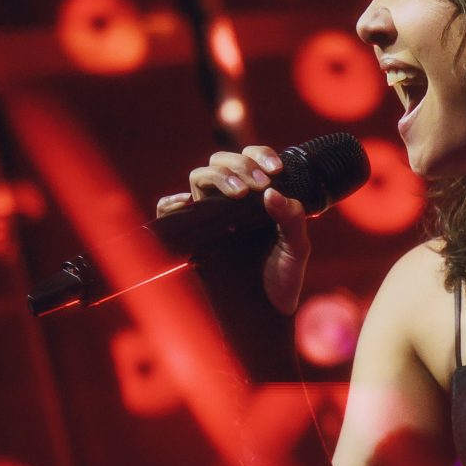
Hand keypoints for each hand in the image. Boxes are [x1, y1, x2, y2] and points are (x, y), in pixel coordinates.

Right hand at [161, 146, 308, 312]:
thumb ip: (292, 219)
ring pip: (199, 178)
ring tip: (239, 193)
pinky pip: (169, 212)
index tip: (275, 170)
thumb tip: (271, 193)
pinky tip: (185, 204)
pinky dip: (170, 203)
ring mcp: (211, 216)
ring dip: (218, 177)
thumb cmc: (283, 279)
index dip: (260, 155)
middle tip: (258, 185)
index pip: (252, 159)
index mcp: (259, 197)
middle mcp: (232, 201)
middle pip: (221, 161)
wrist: (266, 311)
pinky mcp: (193, 236)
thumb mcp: (296, 248)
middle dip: (239, 165)